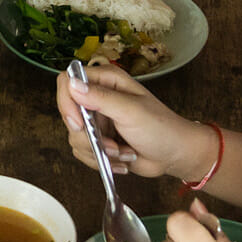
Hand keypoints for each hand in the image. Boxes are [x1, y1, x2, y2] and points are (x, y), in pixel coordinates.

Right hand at [56, 62, 215, 180]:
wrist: (175, 154)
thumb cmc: (162, 128)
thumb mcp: (131, 110)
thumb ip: (101, 97)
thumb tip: (72, 84)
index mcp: (106, 80)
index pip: (67, 82)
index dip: (66, 103)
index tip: (78, 124)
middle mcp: (98, 97)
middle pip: (68, 114)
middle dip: (88, 137)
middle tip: (111, 145)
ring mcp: (97, 120)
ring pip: (74, 138)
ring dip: (99, 151)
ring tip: (123, 152)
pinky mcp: (98, 140)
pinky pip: (83, 152)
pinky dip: (101, 161)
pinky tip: (122, 159)